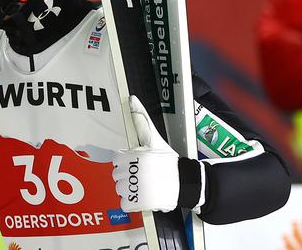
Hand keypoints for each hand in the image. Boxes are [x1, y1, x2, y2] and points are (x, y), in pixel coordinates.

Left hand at [112, 96, 179, 212]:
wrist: (185, 182)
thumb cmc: (168, 160)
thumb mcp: (154, 138)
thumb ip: (141, 119)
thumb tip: (132, 99)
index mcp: (135, 155)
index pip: (117, 158)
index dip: (126, 161)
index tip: (137, 163)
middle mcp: (134, 171)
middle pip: (117, 174)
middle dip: (128, 174)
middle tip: (143, 174)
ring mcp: (136, 188)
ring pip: (120, 189)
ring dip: (130, 189)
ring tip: (144, 185)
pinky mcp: (139, 202)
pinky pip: (124, 203)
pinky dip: (131, 202)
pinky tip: (142, 196)